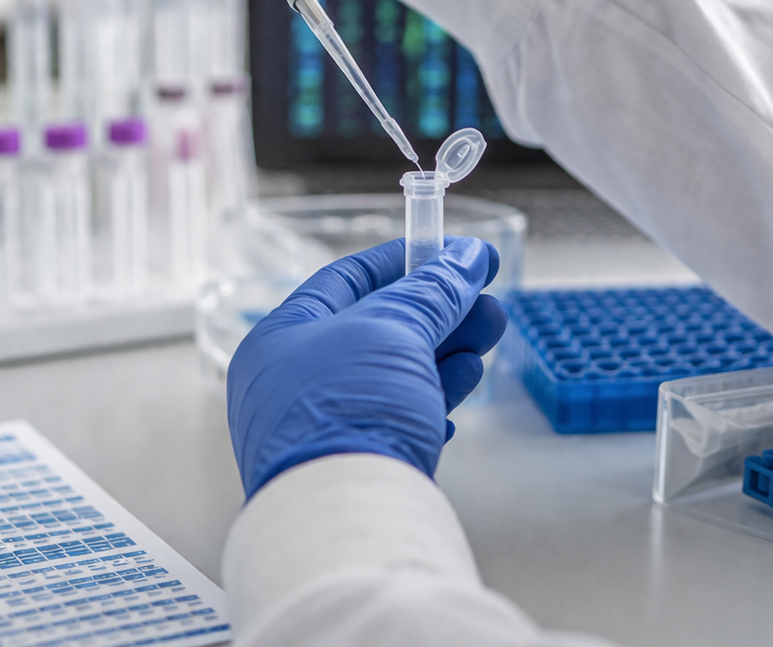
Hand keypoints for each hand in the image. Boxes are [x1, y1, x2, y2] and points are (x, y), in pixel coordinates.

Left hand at [228, 237, 506, 496]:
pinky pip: (396, 417)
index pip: (347, 279)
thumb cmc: (351, 408)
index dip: (405, 260)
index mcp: (282, 337)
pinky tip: (461, 388)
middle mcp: (293, 381)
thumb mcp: (395, 330)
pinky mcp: (351, 465)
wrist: (345, 520)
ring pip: (393, 374)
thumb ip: (433, 291)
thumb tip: (469, 258)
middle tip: (489, 297)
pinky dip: (431, 397)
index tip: (453, 252)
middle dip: (440, 310)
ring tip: (491, 335)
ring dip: (446, 350)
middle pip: (378, 328)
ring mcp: (321, 427)